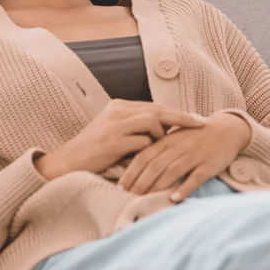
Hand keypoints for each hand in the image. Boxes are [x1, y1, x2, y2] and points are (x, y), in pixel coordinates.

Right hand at [35, 99, 206, 180]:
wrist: (68, 163)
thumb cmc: (94, 153)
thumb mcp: (115, 134)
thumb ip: (136, 129)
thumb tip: (164, 131)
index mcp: (119, 106)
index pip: (154, 106)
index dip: (175, 113)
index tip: (195, 119)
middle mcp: (117, 110)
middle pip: (157, 110)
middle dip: (181, 118)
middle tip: (201, 125)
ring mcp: (114, 124)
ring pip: (152, 122)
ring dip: (160, 137)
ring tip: (160, 150)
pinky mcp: (113, 141)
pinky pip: (142, 142)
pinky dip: (149, 151)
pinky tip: (149, 160)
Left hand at [116, 112, 250, 200]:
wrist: (225, 130)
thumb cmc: (193, 137)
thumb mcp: (172, 139)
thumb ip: (154, 150)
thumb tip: (129, 163)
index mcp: (166, 140)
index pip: (143, 156)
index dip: (131, 171)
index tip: (120, 186)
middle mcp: (178, 147)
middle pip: (154, 165)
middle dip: (139, 182)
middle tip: (128, 196)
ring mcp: (193, 155)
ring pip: (171, 171)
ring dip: (157, 186)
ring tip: (144, 199)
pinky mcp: (208, 164)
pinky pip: (195, 177)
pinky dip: (184, 188)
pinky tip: (174, 198)